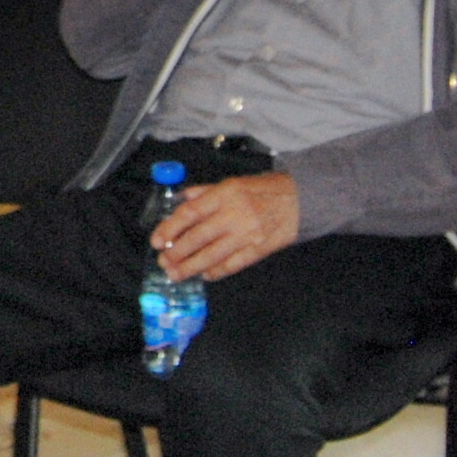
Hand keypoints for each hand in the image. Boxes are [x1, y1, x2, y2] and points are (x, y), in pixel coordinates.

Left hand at [153, 173, 299, 282]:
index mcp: (224, 194)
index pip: (190, 213)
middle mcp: (234, 214)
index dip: (170, 228)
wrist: (300, 199)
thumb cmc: (263, 190)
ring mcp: (247, 234)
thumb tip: (181, 199)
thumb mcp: (232, 182)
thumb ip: (205, 192)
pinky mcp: (259, 249)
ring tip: (176, 274)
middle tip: (164, 261)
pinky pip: (233, 264)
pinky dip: (216, 271)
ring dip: (190, 267)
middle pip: (198, 237)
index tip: (157, 240)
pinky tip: (204, 275)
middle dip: (176, 253)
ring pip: (212, 255)